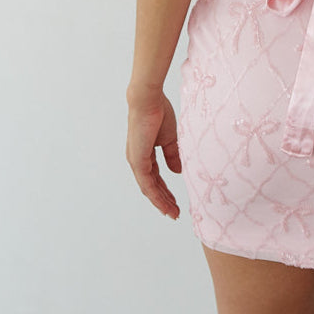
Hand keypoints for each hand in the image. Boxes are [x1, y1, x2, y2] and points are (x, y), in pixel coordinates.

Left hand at [126, 91, 181, 218]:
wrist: (148, 100)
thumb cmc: (159, 112)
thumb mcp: (170, 138)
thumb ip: (173, 155)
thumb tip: (177, 171)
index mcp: (145, 153)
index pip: (155, 176)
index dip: (165, 189)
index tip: (175, 201)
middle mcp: (138, 160)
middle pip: (152, 186)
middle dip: (164, 199)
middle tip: (175, 212)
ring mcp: (136, 161)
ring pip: (149, 188)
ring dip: (161, 202)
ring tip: (173, 213)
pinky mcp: (138, 161)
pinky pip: (147, 184)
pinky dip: (156, 196)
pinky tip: (165, 205)